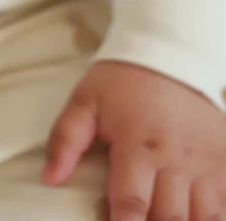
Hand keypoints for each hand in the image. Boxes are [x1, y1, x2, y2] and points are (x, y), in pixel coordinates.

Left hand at [44, 62, 225, 220]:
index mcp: (138, 146)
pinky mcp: (223, 161)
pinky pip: (224, 205)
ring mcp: (204, 164)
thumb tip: (50, 178)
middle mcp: (175, 160)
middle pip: (169, 219)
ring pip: (203, 218)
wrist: (169, 53)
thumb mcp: (85, 101)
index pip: (132, 206)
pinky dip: (211, 218)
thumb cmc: (124, 80)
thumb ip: (65, 140)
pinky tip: (192, 217)